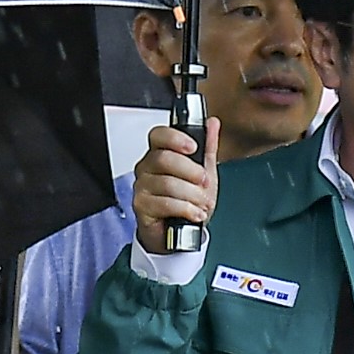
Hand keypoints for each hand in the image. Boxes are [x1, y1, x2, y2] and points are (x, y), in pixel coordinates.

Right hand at [132, 119, 219, 252]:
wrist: (182, 231)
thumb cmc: (188, 200)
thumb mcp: (204, 172)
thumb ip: (208, 147)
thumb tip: (212, 123)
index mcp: (160, 153)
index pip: (159, 135)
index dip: (175, 138)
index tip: (193, 147)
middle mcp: (147, 167)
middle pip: (164, 159)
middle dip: (191, 171)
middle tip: (204, 182)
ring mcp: (141, 186)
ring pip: (167, 183)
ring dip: (191, 195)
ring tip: (201, 203)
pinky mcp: (141, 206)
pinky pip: (164, 203)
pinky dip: (186, 209)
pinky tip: (195, 213)